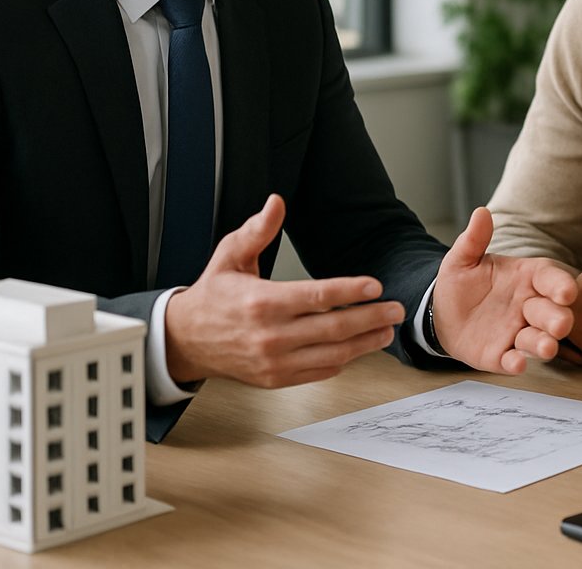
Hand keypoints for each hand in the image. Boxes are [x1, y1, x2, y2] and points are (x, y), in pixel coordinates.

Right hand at [164, 195, 406, 387]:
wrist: (185, 340)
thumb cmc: (213, 295)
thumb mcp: (229, 255)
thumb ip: (257, 230)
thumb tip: (277, 202)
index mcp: (262, 302)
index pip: (317, 297)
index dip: (351, 291)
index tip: (375, 286)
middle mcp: (270, 335)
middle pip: (333, 329)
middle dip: (371, 318)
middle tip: (396, 310)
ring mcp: (274, 361)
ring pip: (331, 355)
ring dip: (364, 344)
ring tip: (386, 330)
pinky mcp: (275, 379)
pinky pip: (318, 372)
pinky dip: (342, 361)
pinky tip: (358, 348)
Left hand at [431, 207, 578, 373]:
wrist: (443, 313)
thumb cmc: (462, 283)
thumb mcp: (463, 258)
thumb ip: (474, 239)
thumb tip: (481, 212)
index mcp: (526, 278)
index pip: (549, 278)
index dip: (560, 284)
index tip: (568, 291)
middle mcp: (528, 306)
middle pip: (551, 312)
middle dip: (559, 319)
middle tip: (562, 324)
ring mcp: (516, 331)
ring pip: (537, 339)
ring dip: (544, 344)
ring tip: (548, 347)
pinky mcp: (501, 354)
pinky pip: (512, 359)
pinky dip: (516, 363)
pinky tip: (516, 363)